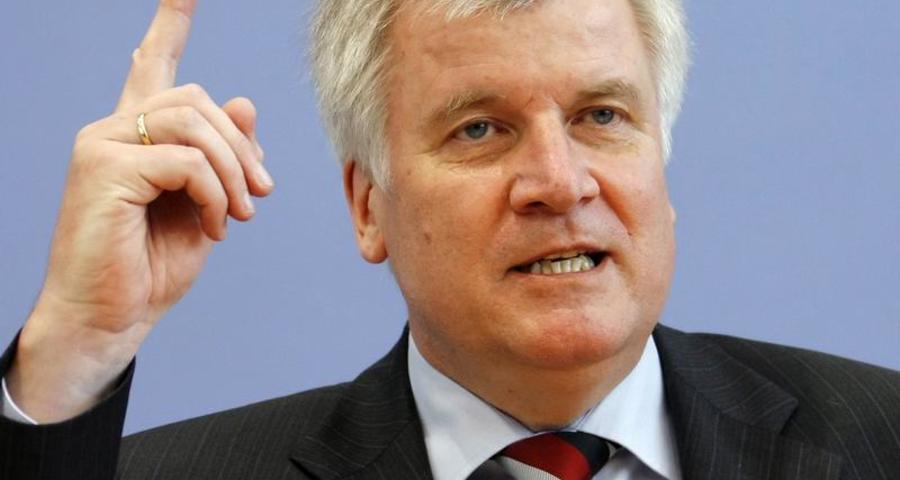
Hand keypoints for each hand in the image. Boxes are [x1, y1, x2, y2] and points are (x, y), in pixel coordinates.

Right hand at [6, 0, 273, 422]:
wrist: (110, 317)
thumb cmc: (150, 266)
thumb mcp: (205, 206)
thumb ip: (222, 158)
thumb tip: (243, 101)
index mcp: (137, 136)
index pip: (153, 65)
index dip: (170, 24)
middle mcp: (114, 129)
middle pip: (198, 99)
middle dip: (241, 145)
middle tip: (261, 193)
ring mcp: (103, 145)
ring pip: (196, 123)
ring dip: (233, 172)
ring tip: (240, 214)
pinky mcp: (105, 169)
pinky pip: (188, 162)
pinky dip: (216, 195)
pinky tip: (216, 226)